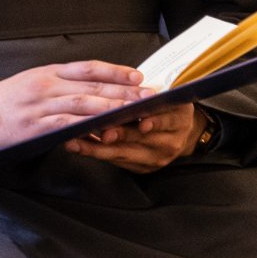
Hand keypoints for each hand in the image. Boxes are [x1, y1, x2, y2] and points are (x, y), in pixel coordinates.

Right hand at [0, 60, 146, 149]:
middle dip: (123, 92)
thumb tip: (97, 97)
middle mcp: (48, 85)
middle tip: (148, 96)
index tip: (138, 76)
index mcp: (50, 72)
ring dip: (111, 109)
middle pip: (93, 86)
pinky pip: (66, 126)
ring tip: (134, 113)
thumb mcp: (36, 83)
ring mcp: (42, 106)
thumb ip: (65, 88)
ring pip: (83, 104)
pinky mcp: (35, 127)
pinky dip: (87, 129)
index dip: (116, 71)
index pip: (89, 68)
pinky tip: (103, 132)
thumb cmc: (10, 100)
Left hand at [63, 101, 206, 173]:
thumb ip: (149, 94)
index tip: (135, 118)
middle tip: (98, 128)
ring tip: (77, 139)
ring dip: (98, 147)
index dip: (152, 120)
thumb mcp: (166, 96)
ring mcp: (156, 159)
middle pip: (142, 139)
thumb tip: (124, 88)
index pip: (166, 119)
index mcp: (179, 119)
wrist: (178, 132)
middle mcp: (171, 143)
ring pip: (124, 153)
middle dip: (119, 134)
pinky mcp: (142, 169)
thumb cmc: (165, 106)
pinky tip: (79, 146)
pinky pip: (116, 162)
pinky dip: (96, 153)